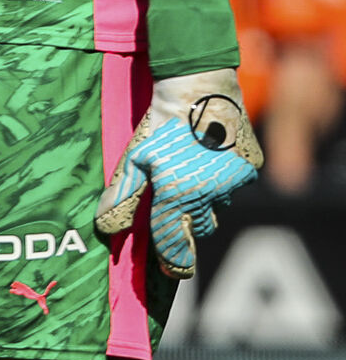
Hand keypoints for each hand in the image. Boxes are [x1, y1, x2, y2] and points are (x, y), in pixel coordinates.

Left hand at [96, 69, 262, 276]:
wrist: (200, 88)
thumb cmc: (160, 123)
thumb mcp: (135, 158)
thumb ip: (123, 197)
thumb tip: (107, 229)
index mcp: (179, 196)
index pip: (175, 244)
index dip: (173, 262)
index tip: (172, 271)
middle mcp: (211, 195)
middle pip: (199, 227)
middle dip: (186, 224)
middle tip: (172, 207)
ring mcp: (235, 182)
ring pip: (218, 206)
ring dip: (204, 201)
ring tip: (188, 174)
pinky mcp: (252, 167)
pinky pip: (235, 185)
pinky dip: (222, 180)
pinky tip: (207, 158)